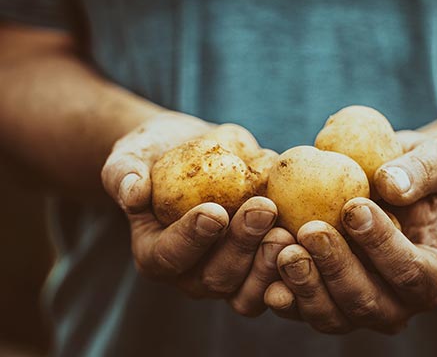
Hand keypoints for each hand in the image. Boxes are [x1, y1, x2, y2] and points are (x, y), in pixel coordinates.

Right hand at [101, 111, 293, 316]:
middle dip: (242, 246)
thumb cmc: (156, 153)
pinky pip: (278, 279)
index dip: (192, 239)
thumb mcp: (131, 153)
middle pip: (216, 277)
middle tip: (263, 210)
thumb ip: (124, 172)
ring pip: (249, 290)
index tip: (214, 211)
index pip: (170, 256)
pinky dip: (294, 264)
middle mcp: (192, 272)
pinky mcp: (258, 264)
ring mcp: (229, 272)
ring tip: (288, 230)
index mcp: (155, 252)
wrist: (192, 150)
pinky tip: (309, 236)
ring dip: (270, 264)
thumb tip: (132, 191)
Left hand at [264, 132, 436, 333]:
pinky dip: (282, 291)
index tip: (354, 207)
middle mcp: (395, 304)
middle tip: (311, 230)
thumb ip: (424, 169)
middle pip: (366, 301)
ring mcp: (356, 310)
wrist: (390, 183)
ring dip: (305, 285)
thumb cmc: (419, 170)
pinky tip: (265, 264)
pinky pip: (300, 308)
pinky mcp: (322, 303)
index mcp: (430, 276)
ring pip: (331, 315)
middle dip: (336, 268)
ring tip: (284, 248)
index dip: (382, 244)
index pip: (409, 270)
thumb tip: (391, 185)